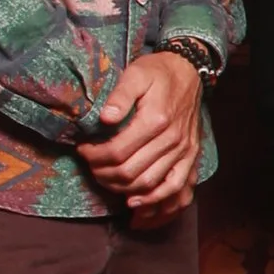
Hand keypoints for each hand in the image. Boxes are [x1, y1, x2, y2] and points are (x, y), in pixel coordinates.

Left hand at [77, 48, 204, 226]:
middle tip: (90, 165)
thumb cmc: (158, 72)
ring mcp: (183, 151)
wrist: (189, 71)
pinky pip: (174, 187)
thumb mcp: (136, 73)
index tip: (83, 149)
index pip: (117, 151)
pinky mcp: (190, 157)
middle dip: (103, 173)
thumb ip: (120, 95)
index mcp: (156, 120)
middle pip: (129, 172)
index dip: (95, 156)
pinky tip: (135, 202)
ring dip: (121, 187)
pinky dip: (154, 200)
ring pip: (147, 183)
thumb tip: (105, 118)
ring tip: (105, 178)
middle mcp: (172, 139)